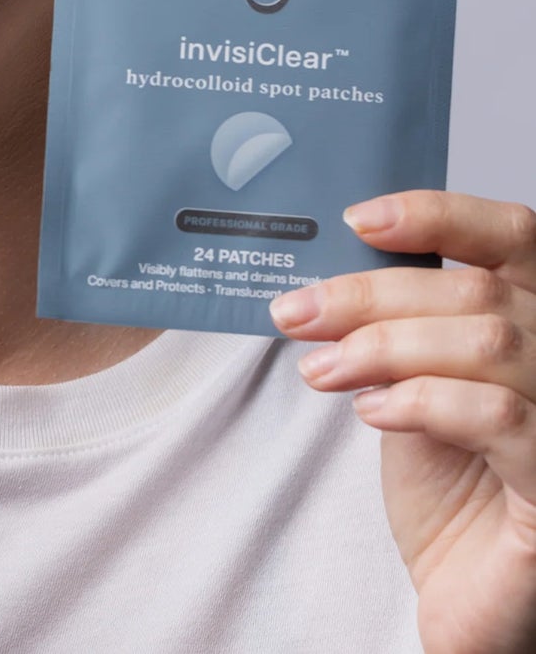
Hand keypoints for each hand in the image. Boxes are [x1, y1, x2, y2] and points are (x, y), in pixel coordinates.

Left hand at [269, 191, 535, 653]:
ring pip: (488, 343)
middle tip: (296, 312)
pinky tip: (373, 413)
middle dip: (372, 295)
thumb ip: (399, 323)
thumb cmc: (445, 483)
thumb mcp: (413, 379)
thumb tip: (325, 269)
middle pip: (482, 290)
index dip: (441, 215)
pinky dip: (422, 400)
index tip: (357, 220)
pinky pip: (501, 416)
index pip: (516, 236)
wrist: (464, 595)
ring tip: (321, 369)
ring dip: (383, 346)